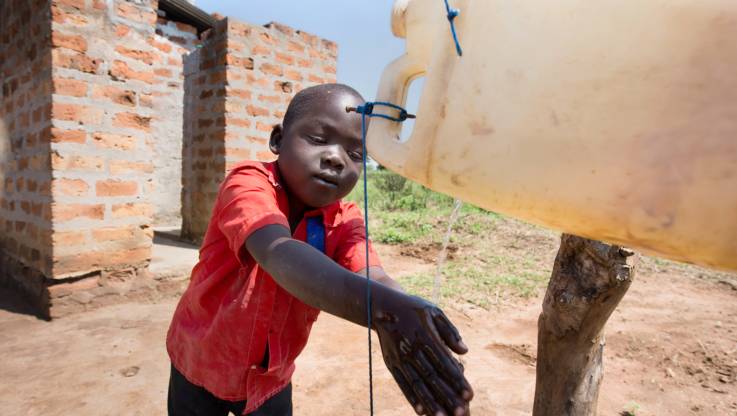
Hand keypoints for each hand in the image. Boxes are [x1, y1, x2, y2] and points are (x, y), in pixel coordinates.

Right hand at [373, 292, 472, 415]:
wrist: (382, 306)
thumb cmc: (413, 308)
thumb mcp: (434, 312)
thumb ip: (450, 332)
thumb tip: (465, 352)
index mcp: (425, 336)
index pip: (444, 363)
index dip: (457, 380)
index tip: (469, 395)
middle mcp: (412, 349)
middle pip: (432, 377)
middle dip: (447, 396)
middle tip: (460, 413)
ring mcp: (400, 357)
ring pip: (417, 384)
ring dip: (430, 402)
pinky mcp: (391, 363)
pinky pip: (402, 383)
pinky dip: (411, 398)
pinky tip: (420, 411)